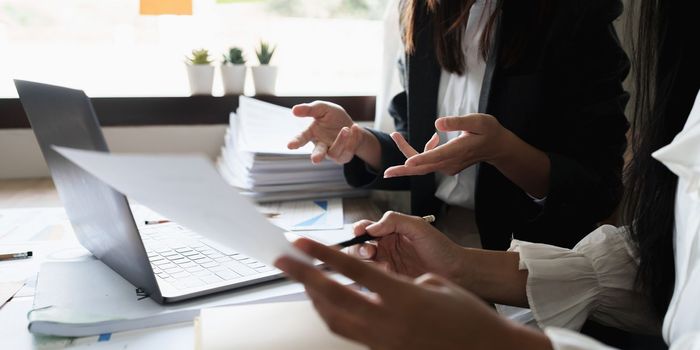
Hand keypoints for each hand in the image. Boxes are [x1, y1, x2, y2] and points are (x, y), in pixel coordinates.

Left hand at [275, 238, 549, 349]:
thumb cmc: (468, 315)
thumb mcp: (434, 285)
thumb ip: (399, 282)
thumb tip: (377, 283)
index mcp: (402, 297)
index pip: (352, 270)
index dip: (322, 255)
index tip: (301, 243)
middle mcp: (388, 320)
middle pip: (332, 297)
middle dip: (304, 277)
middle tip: (285, 262)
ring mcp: (384, 341)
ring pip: (335, 321)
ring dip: (315, 300)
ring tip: (305, 282)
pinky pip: (350, 334)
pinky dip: (334, 317)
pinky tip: (331, 306)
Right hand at [287, 101, 367, 164]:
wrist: (352, 127)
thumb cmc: (334, 118)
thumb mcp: (324, 109)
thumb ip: (310, 109)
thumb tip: (294, 110)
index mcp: (312, 134)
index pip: (302, 138)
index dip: (296, 142)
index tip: (290, 145)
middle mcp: (320, 145)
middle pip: (317, 152)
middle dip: (317, 156)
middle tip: (315, 160)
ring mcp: (332, 153)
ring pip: (335, 151)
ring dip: (341, 141)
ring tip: (346, 129)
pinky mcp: (343, 156)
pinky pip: (348, 150)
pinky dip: (353, 137)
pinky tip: (355, 128)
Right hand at [348, 211, 462, 280]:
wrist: (456, 272)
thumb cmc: (440, 248)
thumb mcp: (418, 227)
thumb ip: (394, 220)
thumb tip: (371, 227)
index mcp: (390, 232)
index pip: (366, 228)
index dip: (359, 229)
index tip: (360, 232)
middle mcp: (385, 248)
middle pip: (359, 246)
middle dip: (358, 247)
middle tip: (370, 251)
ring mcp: (387, 264)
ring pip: (363, 263)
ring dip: (365, 262)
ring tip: (381, 264)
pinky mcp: (390, 280)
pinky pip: (373, 277)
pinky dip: (373, 275)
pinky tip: (386, 273)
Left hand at [384, 114, 513, 177]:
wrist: (497, 147)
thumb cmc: (488, 131)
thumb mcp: (478, 121)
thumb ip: (458, 121)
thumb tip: (437, 123)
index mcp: (458, 150)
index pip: (436, 156)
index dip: (421, 159)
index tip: (407, 164)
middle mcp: (450, 162)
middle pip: (423, 168)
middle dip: (403, 170)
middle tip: (386, 173)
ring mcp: (448, 167)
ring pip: (423, 164)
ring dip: (408, 151)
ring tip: (396, 135)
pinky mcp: (446, 167)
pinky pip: (429, 162)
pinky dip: (424, 151)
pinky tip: (436, 138)